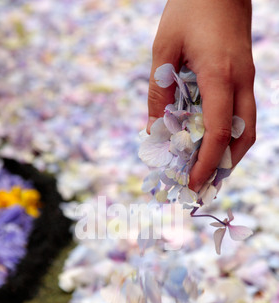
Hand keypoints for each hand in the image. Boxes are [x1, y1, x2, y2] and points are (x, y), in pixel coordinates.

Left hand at [147, 0, 255, 191]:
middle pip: (243, 137)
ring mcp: (247, 80)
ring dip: (230, 155)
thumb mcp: (164, 48)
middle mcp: (241, 82)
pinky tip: (213, 144)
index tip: (193, 182)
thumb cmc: (190, 9)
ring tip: (209, 172)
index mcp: (220, 76)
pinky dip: (231, 137)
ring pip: (248, 129)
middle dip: (224, 166)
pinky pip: (244, 116)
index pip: (218, 131)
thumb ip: (159, 90)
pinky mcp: (245, 77)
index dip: (206, 162)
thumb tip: (154, 129)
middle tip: (203, 185)